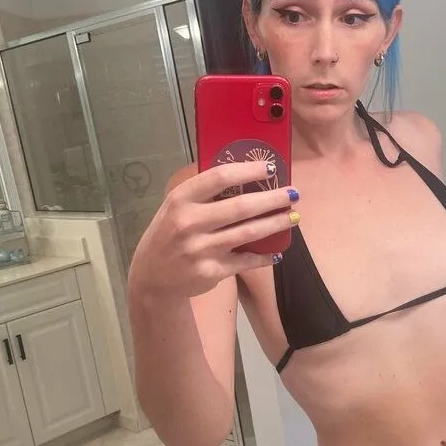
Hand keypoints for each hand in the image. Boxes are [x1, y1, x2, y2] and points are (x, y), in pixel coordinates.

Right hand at [128, 160, 297, 299]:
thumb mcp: (175, 207)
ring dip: (276, 223)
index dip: (249, 170)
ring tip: (293, 216)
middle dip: (273, 199)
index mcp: (181, 199)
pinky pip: (246, 261)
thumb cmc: (169, 234)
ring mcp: (201, 249)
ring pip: (249, 233)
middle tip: (293, 193)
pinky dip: (265, 257)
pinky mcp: (211, 271)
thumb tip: (247, 177)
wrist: (152, 278)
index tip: (271, 167)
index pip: (219, 177)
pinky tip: (278, 252)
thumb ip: (203, 194)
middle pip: (241, 206)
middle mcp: (189, 223)